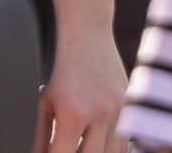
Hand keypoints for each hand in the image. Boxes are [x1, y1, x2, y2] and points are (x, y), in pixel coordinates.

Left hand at [37, 12, 126, 150]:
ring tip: (83, 145)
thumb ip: (41, 137)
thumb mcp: (45, 102)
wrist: (86, 30)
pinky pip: (125, 138)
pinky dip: (112, 146)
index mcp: (73, 113)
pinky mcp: (130, 103)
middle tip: (67, 148)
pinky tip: (98, 142)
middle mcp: (99, 113)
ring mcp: (118, 108)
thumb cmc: (60, 65)